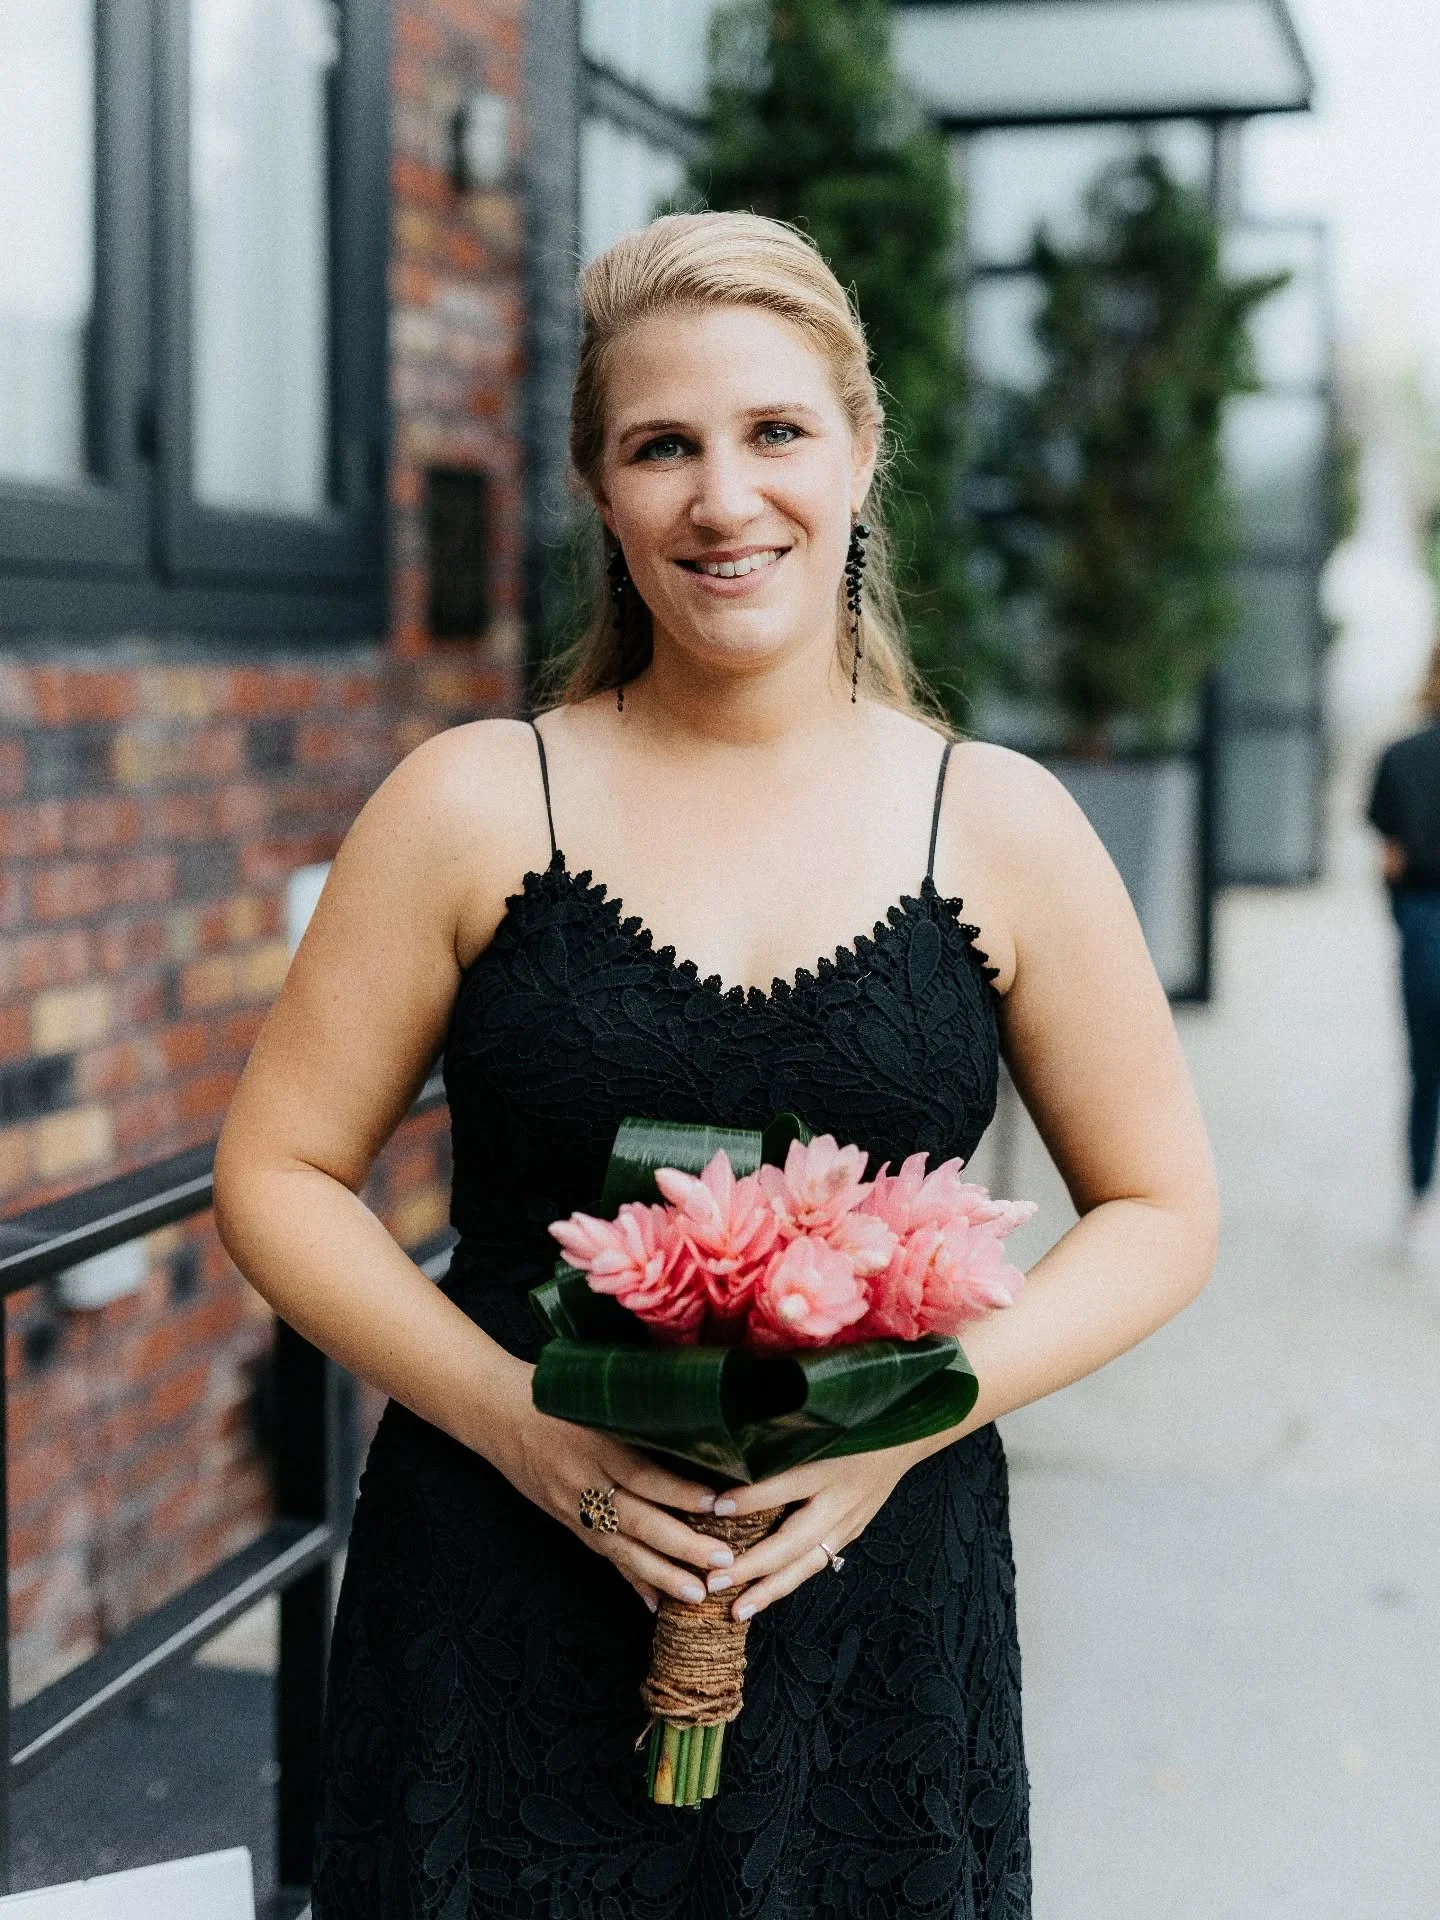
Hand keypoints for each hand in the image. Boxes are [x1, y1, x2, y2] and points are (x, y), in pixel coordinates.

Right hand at [484, 1362, 735, 1612]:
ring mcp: (572, 1507)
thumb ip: (636, 1408)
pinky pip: (604, 1555)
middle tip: (723, 1561)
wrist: (494, 1413)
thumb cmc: (551, 1393)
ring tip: (698, 1594)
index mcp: (594, 1444)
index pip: (642, 1474)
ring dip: (661, 1574)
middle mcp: (583, 1481)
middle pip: (637, 1520)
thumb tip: (694, 1416)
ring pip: (621, 1548)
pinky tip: (654, 1603)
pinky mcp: (567, 1522)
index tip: (718, 1502)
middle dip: (682, 1546)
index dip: (678, 1491)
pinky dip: (631, 1579)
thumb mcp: (592, 1393)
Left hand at [704, 1444, 923, 1623]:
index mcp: (829, 1465)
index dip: (752, 1498)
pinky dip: (788, 1582)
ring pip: (806, 1564)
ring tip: (737, 1611)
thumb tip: (730, 1445)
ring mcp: (848, 1523)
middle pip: (795, 1541)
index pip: (786, 1485)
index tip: (715, 1507)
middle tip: (715, 1581)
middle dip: (753, 1565)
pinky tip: (762, 1597)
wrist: (902, 1438)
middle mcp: (840, 1500)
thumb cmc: (851, 1424)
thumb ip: (782, 1436)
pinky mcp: (851, 1534)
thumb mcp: (821, 1423)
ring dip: (770, 1589)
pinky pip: (816, 1563)